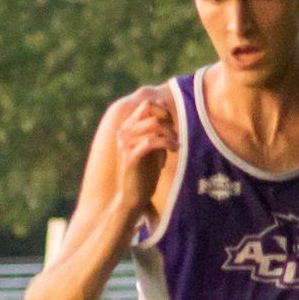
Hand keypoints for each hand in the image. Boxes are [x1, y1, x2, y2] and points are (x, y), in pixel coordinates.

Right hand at [113, 86, 175, 215]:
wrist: (133, 196)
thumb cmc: (145, 171)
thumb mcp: (152, 144)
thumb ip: (156, 127)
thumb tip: (162, 103)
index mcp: (127, 127)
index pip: (147, 105)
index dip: (164, 112)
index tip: (172, 127)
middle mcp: (123, 132)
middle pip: (152, 113)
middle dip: (169, 124)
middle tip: (175, 138)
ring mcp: (125, 144)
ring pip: (154, 125)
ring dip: (170, 134)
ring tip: (175, 146)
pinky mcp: (130, 157)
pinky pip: (152, 141)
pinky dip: (167, 143)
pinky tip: (173, 150)